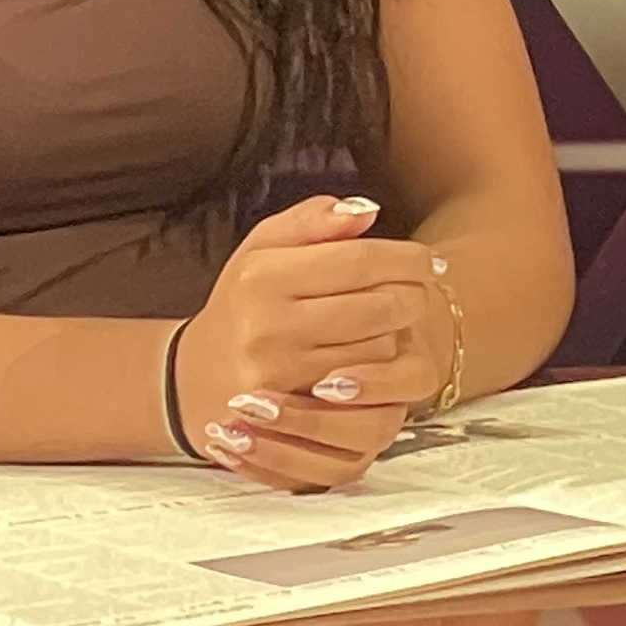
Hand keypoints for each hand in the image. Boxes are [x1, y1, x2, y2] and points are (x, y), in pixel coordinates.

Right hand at [172, 194, 447, 487]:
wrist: (194, 380)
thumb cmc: (242, 306)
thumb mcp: (261, 250)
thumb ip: (312, 221)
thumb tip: (367, 210)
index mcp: (262, 276)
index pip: (359, 260)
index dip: (407, 258)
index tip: (431, 260)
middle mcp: (267, 326)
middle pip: (379, 307)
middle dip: (411, 297)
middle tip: (415, 293)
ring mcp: (278, 375)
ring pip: (380, 351)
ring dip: (397, 336)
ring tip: (387, 325)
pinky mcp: (291, 414)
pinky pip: (365, 392)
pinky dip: (380, 374)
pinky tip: (376, 359)